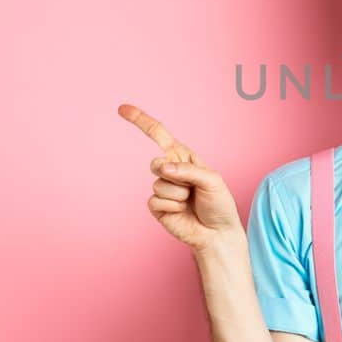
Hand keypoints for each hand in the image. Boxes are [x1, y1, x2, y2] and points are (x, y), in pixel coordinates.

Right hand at [118, 103, 243, 252]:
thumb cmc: (218, 204)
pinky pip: (156, 200)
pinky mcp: (157, 206)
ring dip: (179, 195)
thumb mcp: (212, 181)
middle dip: (172, 175)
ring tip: (191, 202)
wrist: (217, 233)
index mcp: (183, 157)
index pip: (159, 135)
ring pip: (159, 185)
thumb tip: (162, 168)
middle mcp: (170, 170)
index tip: (122, 108)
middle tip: (191, 188)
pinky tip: (182, 212)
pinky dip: (172, 207)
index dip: (141, 121)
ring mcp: (162, 188)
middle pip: (155, 163)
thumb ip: (188, 171)